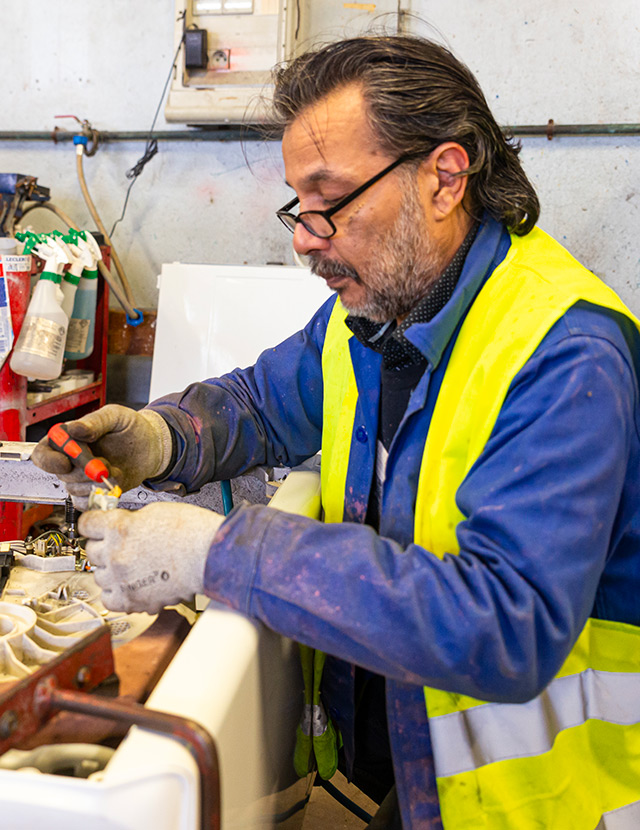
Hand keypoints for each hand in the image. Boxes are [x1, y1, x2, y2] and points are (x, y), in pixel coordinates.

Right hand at [31, 405, 172, 496]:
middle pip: (61, 474)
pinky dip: (100, 495)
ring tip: (114, 468)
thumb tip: (75, 429)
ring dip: (95, 482)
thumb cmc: (132, 428)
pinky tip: (115, 481)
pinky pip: (85, 502)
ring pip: (74, 489)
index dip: (50, 461)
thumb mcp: (115, 416)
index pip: (44, 453)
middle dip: (84, 472)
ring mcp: (82, 477)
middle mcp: (71, 459)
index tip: (67, 463)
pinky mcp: (93, 492)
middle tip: (104, 463)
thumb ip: (95, 422)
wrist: (152, 447)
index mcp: (69, 438)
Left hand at [79, 502, 224, 613]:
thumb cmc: (191, 531)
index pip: (86, 524)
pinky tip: (129, 585)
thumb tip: (119, 527)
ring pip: (98, 575)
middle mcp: (115, 552)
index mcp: (119, 526)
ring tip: (131, 567)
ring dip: (111, 570)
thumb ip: (129, 520)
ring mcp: (121, 577)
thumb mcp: (154, 512)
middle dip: (105, 547)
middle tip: (122, 547)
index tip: (95, 527)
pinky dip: (116, 593)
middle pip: (91, 551)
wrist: (208, 555)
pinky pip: (108, 599)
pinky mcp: (131, 598)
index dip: (93, 524)